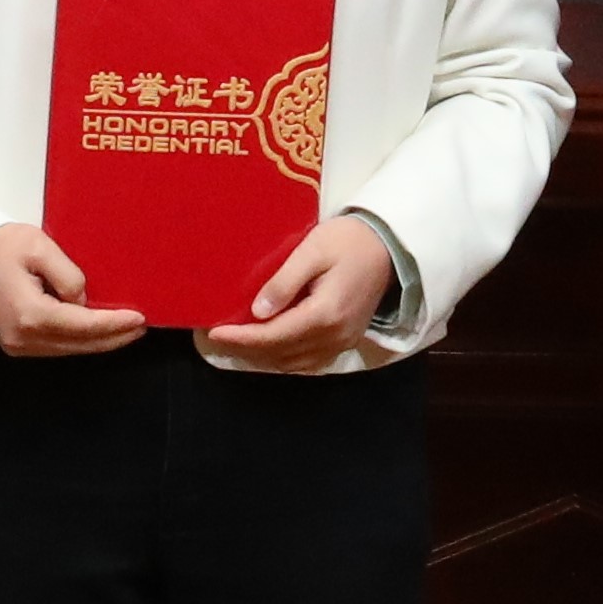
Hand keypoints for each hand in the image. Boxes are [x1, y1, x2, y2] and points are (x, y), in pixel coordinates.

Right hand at [0, 224, 146, 358]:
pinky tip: (93, 331)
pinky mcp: (14, 344)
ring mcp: (17, 346)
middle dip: (113, 338)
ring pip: (68, 350)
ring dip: (98, 342)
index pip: (84, 326)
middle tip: (140, 327)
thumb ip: (68, 276)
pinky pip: (55, 347)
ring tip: (124, 330)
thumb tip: (84, 301)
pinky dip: (78, 341)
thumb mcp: (38, 246)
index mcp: (30, 315)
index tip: (140, 318)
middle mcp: (24, 339)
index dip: (115, 325)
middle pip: (79, 345)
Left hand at [204, 211, 401, 371]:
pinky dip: (285, 356)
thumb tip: (258, 313)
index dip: (242, 338)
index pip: (274, 336)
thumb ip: (284, 282)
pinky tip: (268, 345)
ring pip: (295, 362)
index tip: (214, 333)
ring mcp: (342, 342)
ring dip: (264, 355)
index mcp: (325, 315)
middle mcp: (334, 337)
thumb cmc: (348, 241)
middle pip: (282, 353)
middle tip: (218, 337)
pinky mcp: (346, 340)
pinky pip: (310, 360)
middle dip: (247, 349)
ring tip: (237, 342)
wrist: (389, 246)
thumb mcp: (313, 251)